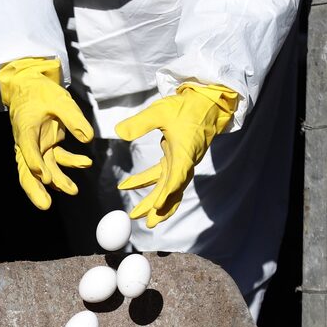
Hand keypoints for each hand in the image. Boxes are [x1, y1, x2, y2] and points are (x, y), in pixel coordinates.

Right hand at [0, 58, 93, 209]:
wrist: (30, 85)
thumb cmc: (40, 91)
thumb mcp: (59, 99)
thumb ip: (73, 118)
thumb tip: (88, 138)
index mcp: (25, 129)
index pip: (27, 150)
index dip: (35, 164)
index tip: (45, 176)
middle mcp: (29, 143)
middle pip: (27, 171)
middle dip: (36, 189)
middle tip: (45, 205)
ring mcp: (38, 147)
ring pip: (43, 171)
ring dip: (58, 182)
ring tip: (73, 191)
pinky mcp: (47, 147)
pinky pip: (57, 160)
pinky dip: (70, 164)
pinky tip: (85, 163)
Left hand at [115, 84, 237, 227]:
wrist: (208, 103)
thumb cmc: (187, 107)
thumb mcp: (161, 111)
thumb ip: (140, 123)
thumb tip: (118, 132)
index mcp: (184, 154)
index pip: (176, 178)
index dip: (167, 194)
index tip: (157, 206)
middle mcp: (185, 163)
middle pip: (171, 191)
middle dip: (158, 208)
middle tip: (145, 222)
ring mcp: (181, 163)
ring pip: (167, 188)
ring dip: (154, 202)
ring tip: (139, 215)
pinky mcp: (177, 159)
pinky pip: (163, 177)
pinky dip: (148, 183)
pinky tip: (129, 185)